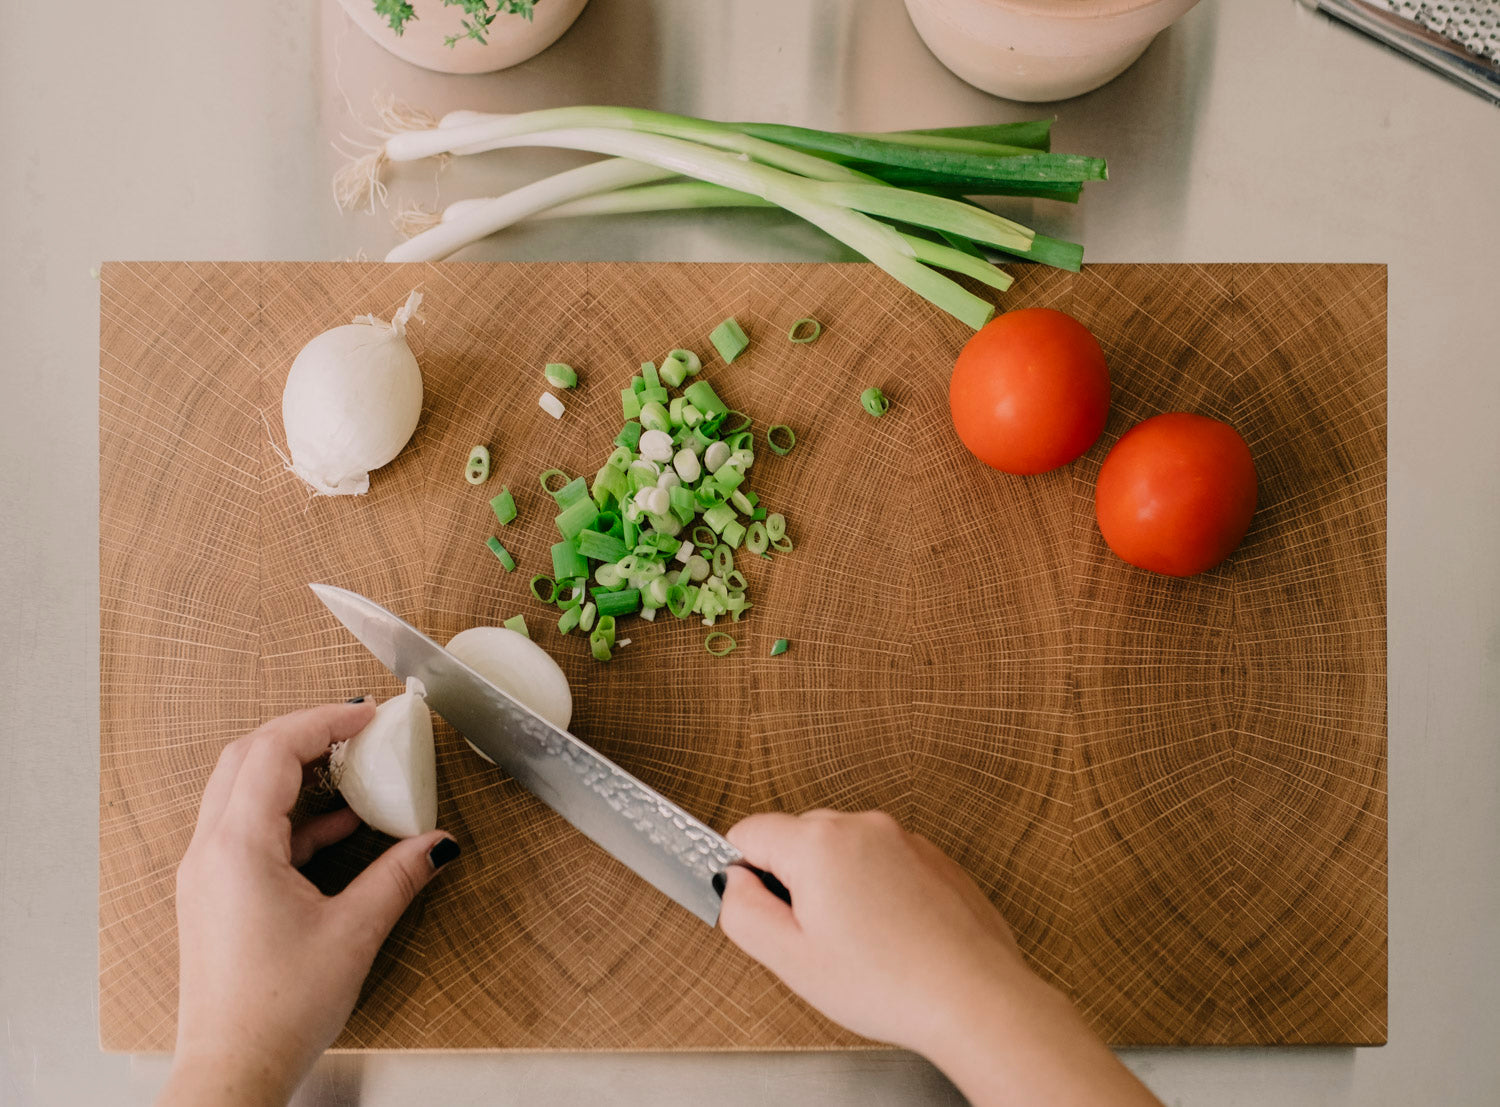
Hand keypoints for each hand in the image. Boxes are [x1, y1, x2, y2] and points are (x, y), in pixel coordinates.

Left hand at [158, 702, 458, 1106]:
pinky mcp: (214, 892)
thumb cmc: (277, 1011)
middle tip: (356, 728)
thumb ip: (398, 876)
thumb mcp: (354, 933)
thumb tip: (437, 844)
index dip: (323, 722)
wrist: (230, 1070)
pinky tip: (338, 824)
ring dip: (294, 769)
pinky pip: (247, 827)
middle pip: (247, 756)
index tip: (368, 715)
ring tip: (351, 768)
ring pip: (241, 788)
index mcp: (239, 848)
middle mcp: (211, 850)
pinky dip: (291, 812)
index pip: (273, 751)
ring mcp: (207, 871)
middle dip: (304, 732)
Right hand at [719, 809, 1027, 1053]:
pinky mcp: (933, 857)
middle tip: (813, 939)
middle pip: (797, 839)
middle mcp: (863, 826)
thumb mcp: (789, 958)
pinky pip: (883, 863)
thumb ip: (741, 910)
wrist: (973, 997)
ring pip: (842, 852)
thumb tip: (733, 882)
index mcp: (819, 842)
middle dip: (793, 882)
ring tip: (860, 944)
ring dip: (837, 887)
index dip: (742, 873)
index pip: (749, 832)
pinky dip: (877, 892)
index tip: (757, 907)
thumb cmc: (889, 983)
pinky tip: (891, 938)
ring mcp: (904, 838)